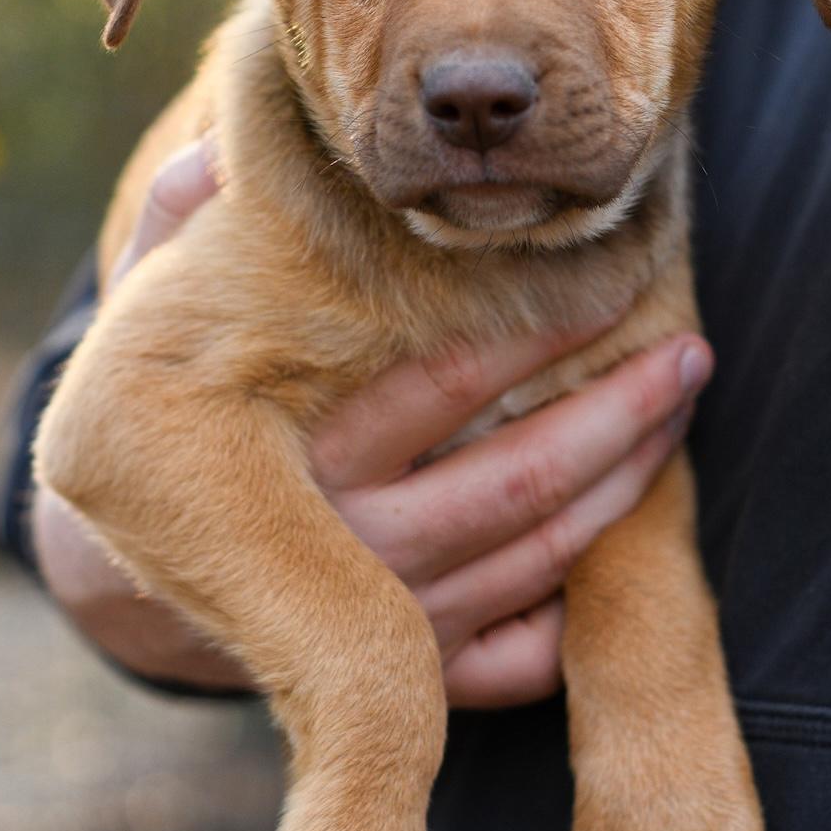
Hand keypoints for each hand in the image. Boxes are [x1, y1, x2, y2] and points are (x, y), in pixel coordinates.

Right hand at [33, 138, 711, 707]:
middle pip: (522, 477)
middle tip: (691, 350)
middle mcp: (353, 548)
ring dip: (629, 481)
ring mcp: (394, 624)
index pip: (451, 380)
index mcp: (298, 453)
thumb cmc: (173, 425)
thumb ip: (176, 234)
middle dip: (624, 411)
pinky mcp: (418, 678)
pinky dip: (583, 605)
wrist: (139, 585)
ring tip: (679, 405)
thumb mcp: (152, 324)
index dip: (544, 326)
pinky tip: (631, 534)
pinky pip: (529, 657)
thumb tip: (218, 152)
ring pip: (545, 555)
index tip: (610, 276)